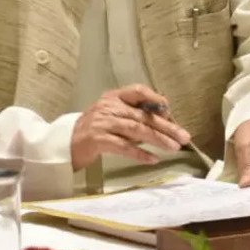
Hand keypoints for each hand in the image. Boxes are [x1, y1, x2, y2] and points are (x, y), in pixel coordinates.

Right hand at [70, 85, 191, 170]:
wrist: (65, 144)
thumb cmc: (93, 131)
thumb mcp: (112, 117)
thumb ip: (133, 117)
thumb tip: (164, 124)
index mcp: (112, 98)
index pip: (137, 90)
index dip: (155, 99)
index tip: (169, 110)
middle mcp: (107, 107)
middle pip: (142, 115)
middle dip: (166, 126)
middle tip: (184, 136)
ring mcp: (102, 123)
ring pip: (136, 129)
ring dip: (157, 139)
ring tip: (174, 147)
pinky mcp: (97, 140)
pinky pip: (123, 146)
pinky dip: (140, 153)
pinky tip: (153, 159)